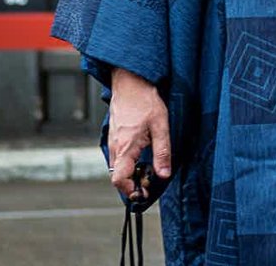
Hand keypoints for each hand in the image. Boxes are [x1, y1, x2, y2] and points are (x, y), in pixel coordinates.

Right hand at [108, 68, 170, 198]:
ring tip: (148, 166)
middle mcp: (114, 147)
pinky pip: (117, 156)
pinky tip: (142, 154)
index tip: (142, 192)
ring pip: (117, 167)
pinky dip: (127, 162)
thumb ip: (162, 152)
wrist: (131, 82)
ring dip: (130, 172)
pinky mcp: (114, 136)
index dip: (129, 190)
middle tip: (149, 179)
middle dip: (132, 183)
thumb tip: (163, 175)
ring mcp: (112, 142)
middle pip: (117, 176)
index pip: (119, 180)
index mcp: (125, 147)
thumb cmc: (145, 101)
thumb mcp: (161, 127)